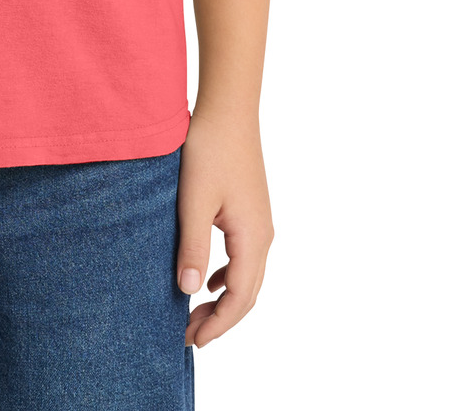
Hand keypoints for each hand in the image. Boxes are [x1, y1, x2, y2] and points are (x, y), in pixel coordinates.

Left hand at [175, 106, 273, 347]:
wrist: (228, 109)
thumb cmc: (209, 149)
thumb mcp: (194, 201)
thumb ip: (192, 247)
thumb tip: (188, 291)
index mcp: (253, 238)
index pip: (239, 299)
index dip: (217, 324)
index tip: (192, 341)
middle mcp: (263, 236)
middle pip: (247, 293)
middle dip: (220, 319)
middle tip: (187, 335)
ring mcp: (260, 223)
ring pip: (247, 276)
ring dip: (223, 299)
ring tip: (194, 313)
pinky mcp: (251, 211)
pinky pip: (244, 257)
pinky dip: (227, 277)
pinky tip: (208, 279)